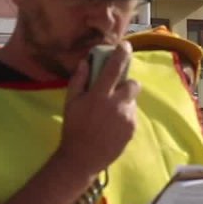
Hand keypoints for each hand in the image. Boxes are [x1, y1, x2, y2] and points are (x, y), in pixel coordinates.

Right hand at [53, 41, 140, 178]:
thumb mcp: (70, 102)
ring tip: (110, 114)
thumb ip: (78, 80)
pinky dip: (125, 116)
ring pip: (132, 101)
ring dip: (124, 102)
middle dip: (126, 85)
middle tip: (114, 92)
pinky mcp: (132, 129)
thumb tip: (86, 62)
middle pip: (133, 84)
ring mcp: (127, 118)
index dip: (122, 54)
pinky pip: (132, 115)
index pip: (114, 68)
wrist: (82, 158)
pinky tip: (112, 125)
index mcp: (99, 95)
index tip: (125, 45)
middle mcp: (117, 104)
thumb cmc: (73, 128)